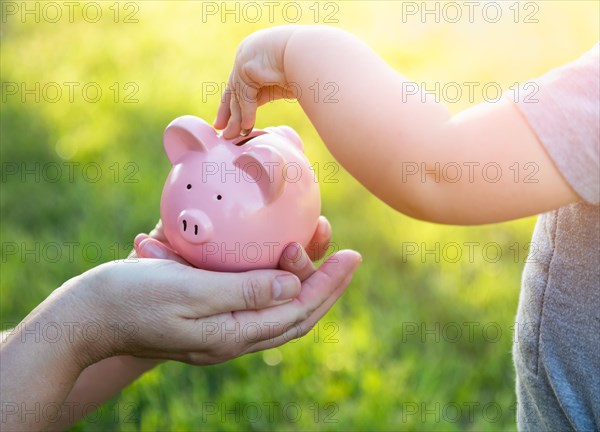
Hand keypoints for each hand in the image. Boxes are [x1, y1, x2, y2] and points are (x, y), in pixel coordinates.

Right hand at [67, 217, 357, 366]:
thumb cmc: (132, 297)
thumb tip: (295, 285)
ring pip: (278, 310)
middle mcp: (232, 337)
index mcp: (232, 335)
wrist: (88, 316)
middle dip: (326, 286)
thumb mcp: (190, 290)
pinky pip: (255, 302)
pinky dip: (276, 282)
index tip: (352, 256)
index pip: (296, 311)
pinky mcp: (208, 316)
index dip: (328, 284)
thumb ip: (245, 290)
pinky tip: (279, 261)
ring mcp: (220, 329)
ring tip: (322, 252)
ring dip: (305, 283)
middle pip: (294, 315)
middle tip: (346, 254)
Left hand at [214, 26, 298, 138]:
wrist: (310, 53)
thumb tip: (252, 116)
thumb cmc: (304, 68)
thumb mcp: (278, 84)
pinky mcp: (246, 67)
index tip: (225, 120)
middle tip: (221, 131)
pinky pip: (245, 96)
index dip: (231, 103)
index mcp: (255, 59)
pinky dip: (247, 113)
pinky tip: (248, 127)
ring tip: (232, 137)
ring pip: (237, 95)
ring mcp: (244, 59)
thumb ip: (263, 95)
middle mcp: (246, 56)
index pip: (238, 84)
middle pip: (233, 90)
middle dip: (227, 113)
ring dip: (236, 119)